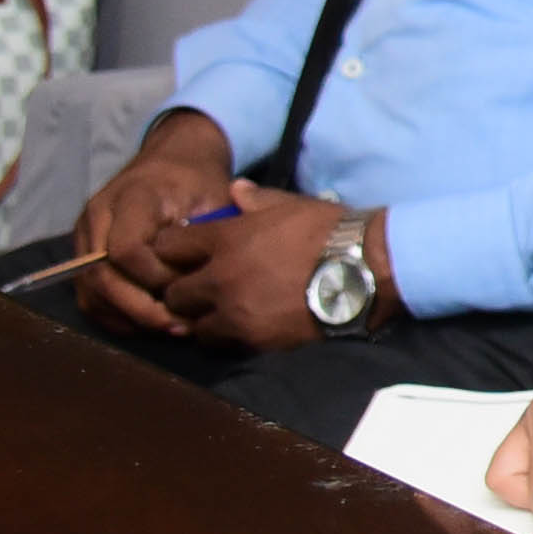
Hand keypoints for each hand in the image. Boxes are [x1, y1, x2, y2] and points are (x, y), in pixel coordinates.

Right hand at [70, 110, 238, 334]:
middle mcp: (97, 216)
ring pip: (89, 292)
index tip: (189, 286)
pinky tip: (149, 323)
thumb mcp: (214, 196)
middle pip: (100, 277)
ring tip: (168, 328)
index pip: (125, 251)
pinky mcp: (83, 253)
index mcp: (131, 197)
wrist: (173, 159)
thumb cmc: (198, 180)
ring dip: (127, 318)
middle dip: (139, 309)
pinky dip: (116, 316)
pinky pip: (89, 295)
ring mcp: (84, 236)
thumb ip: (210, 234)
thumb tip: (207, 280)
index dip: (154, 278)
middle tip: (178, 326)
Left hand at [145, 181, 386, 349]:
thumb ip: (256, 199)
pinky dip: (226, 338)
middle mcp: (219, 277)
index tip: (182, 255)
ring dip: (201, 320)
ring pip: (192, 325)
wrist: (364, 269)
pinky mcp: (254, 339)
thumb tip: (235, 189)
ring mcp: (234, 311)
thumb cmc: (328, 230)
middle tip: (197, 291)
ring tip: (217, 315)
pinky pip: (222, 344)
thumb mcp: (291, 204)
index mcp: (225, 239)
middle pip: (173, 294)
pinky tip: (240, 329)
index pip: (168, 247)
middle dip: (181, 292)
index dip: (171, 251)